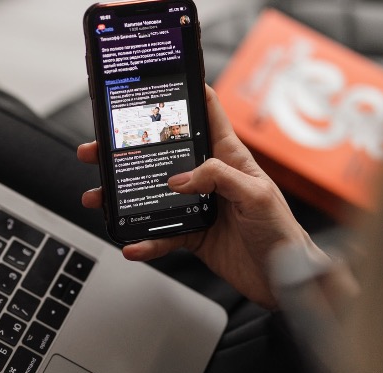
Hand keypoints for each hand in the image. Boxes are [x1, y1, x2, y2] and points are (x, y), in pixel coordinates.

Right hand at [77, 85, 325, 307]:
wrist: (284, 279)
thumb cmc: (281, 231)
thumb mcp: (257, 194)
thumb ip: (219, 178)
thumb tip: (179, 179)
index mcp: (229, 158)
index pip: (207, 116)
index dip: (186, 95)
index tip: (158, 83)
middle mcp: (209, 178)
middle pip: (163, 156)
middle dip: (128, 150)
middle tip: (99, 149)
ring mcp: (197, 206)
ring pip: (152, 196)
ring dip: (124, 197)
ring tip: (99, 198)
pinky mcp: (191, 234)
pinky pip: (161, 235)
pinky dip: (144, 241)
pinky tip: (132, 244)